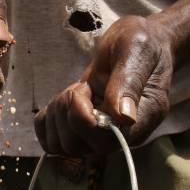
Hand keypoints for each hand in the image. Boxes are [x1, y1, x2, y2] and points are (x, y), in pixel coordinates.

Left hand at [34, 16, 173, 155]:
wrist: (138, 43)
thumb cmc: (142, 42)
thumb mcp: (136, 50)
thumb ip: (129, 82)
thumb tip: (124, 118)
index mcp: (142, 118)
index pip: (106, 141)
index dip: (84, 120)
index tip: (86, 88)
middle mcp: (121, 135)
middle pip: (75, 147)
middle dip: (68, 111)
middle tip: (82, 86)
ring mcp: (100, 135)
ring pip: (60, 145)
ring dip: (57, 114)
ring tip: (77, 91)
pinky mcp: (82, 130)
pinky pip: (49, 139)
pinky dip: (47, 120)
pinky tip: (64, 100)